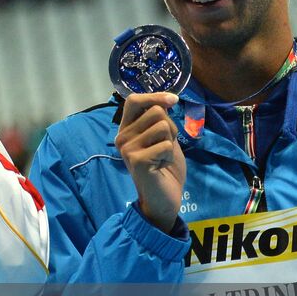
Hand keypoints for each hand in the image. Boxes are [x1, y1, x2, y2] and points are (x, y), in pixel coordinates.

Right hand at [114, 93, 185, 231]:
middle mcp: (122, 137)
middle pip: (156, 111)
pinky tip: (161, 166)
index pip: (134, 101)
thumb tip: (168, 99)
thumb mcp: (164, 138)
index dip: (155, 96)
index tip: (174, 100)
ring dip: (171, 142)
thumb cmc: (164, 168)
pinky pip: (166, 144)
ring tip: (162, 157)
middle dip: (171, 127)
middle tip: (165, 146)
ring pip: (163, 126)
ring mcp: (128, 149)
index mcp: (126, 129)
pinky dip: (170, 155)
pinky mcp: (137, 160)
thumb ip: (161, 120)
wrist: (163, 199)